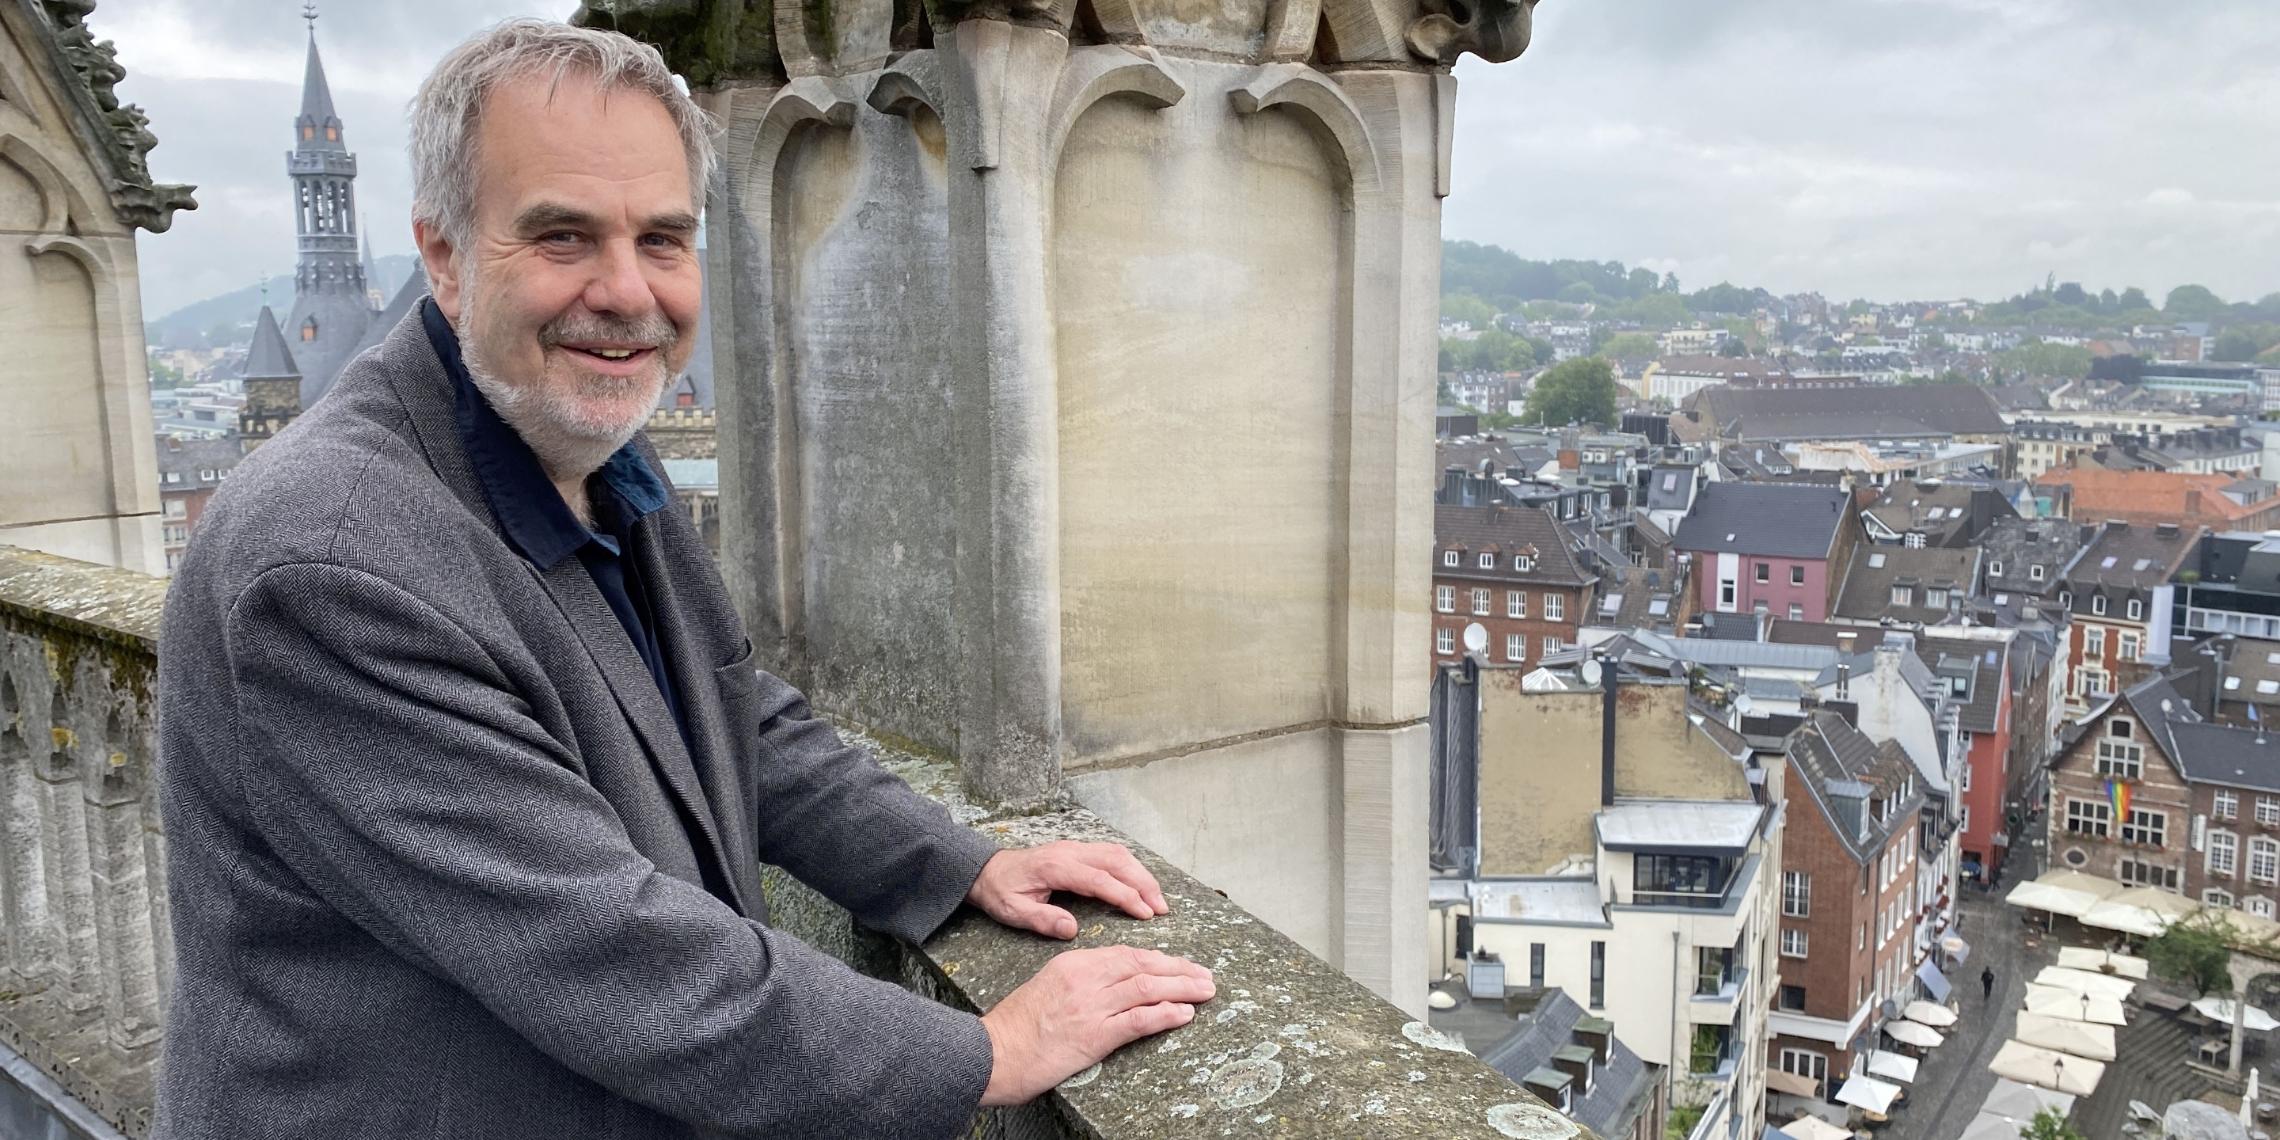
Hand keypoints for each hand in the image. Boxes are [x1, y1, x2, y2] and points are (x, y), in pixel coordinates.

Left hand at [967, 841, 1168, 939]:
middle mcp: (1070, 851)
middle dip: (1143, 883)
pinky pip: (1111, 853)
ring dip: (1141, 874)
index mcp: (1056, 867)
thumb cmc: (1001, 891)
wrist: (986, 869)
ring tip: (1157, 899)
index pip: (1100, 879)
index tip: (1145, 914)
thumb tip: (1072, 930)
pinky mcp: (1078, 850)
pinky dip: (1131, 868)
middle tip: (1162, 908)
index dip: (1126, 896)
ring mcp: (1075, 847)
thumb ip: (1042, 920)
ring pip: (1117, 854)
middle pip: (1117, 860)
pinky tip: (1140, 884)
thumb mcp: (1013, 911)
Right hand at [979, 946, 1214, 1105]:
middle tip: (1204, 975)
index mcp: (1073, 963)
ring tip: (1205, 990)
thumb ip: (1080, 981)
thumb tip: (1114, 986)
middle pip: (1144, 966)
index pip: (1127, 954)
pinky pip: (1139, 1020)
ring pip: (1148, 988)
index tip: (1179, 965)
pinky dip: (1166, 1014)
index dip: (1159, 959)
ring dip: (1183, 988)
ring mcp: (1092, 1006)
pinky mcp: (1095, 1035)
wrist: (993, 1052)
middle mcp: (1086, 979)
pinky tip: (1185, 1014)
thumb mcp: (1047, 987)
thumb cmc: (1015, 1026)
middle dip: (1180, 970)